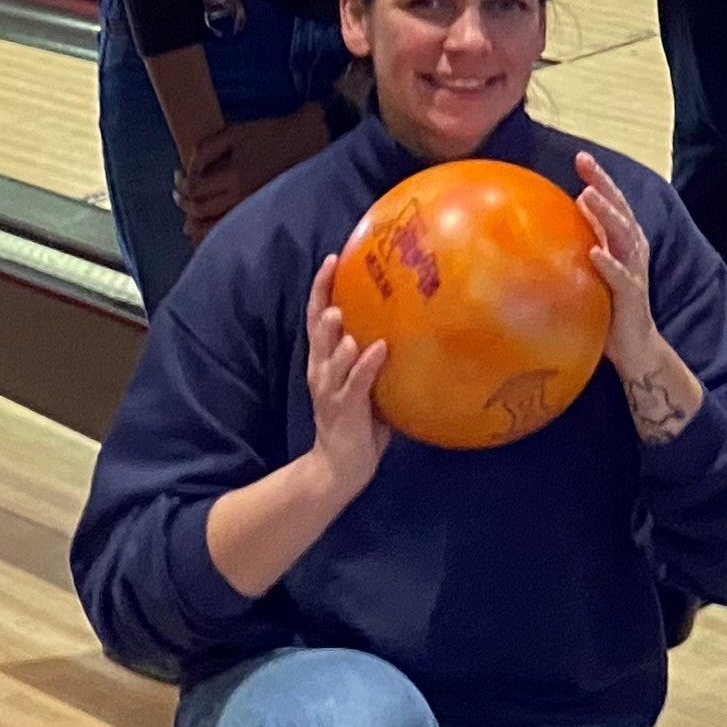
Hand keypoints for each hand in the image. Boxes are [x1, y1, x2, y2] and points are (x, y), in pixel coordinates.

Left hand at [179, 106, 333, 237]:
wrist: (306, 143)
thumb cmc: (268, 134)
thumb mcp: (233, 132)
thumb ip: (204, 149)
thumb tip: (189, 169)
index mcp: (236, 176)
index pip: (194, 189)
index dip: (181, 183)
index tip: (179, 174)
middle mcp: (243, 199)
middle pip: (199, 210)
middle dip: (183, 202)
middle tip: (179, 193)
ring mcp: (253, 210)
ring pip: (213, 231)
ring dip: (194, 224)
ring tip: (188, 216)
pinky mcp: (261, 215)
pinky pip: (232, 235)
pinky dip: (214, 236)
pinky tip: (208, 230)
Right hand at [301, 255, 390, 499]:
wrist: (340, 466)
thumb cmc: (359, 420)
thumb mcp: (365, 381)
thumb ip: (374, 355)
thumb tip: (409, 322)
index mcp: (325, 360)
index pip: (317, 317)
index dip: (321, 288)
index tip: (331, 259)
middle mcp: (321, 370)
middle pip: (317, 329)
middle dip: (322, 300)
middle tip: (330, 274)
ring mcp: (330, 390)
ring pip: (330, 356)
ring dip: (337, 336)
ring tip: (343, 315)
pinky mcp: (344, 410)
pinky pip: (354, 384)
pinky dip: (364, 366)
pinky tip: (377, 350)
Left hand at [578, 153, 702, 441]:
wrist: (636, 349)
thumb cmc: (608, 307)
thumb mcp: (591, 272)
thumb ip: (581, 246)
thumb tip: (553, 221)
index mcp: (623, 242)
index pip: (612, 202)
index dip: (599, 178)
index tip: (580, 157)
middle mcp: (632, 250)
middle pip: (619, 209)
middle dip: (603, 184)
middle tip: (584, 164)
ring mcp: (634, 271)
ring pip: (622, 235)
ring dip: (605, 214)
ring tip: (589, 195)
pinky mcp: (632, 297)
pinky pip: (621, 277)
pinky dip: (609, 264)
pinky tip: (594, 253)